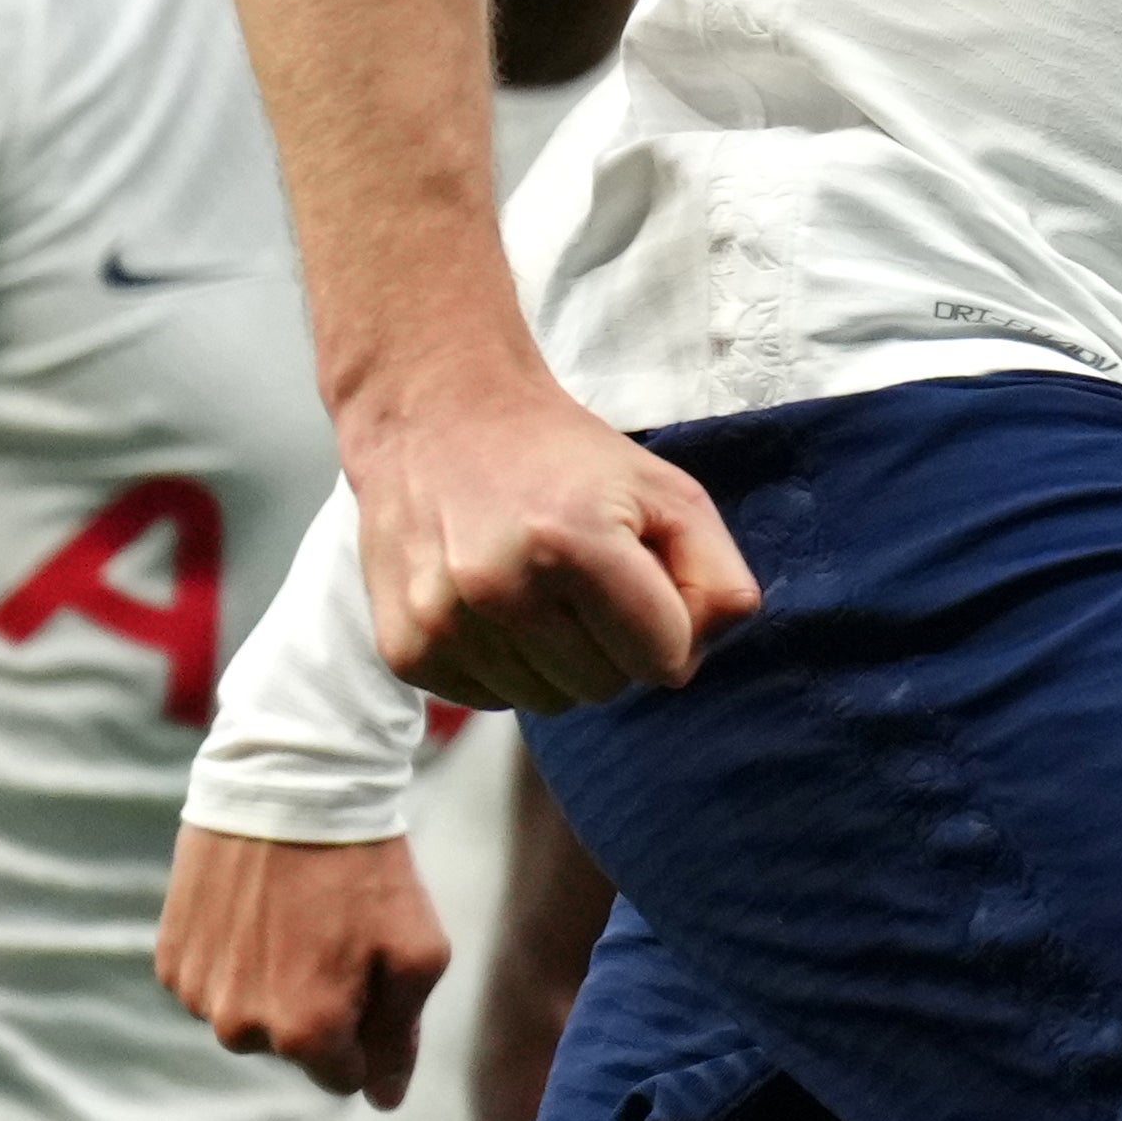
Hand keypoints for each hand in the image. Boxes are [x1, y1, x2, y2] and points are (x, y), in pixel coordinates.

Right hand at [159, 824, 451, 1104]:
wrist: (290, 786)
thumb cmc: (366, 869)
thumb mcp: (417, 951)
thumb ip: (401, 1036)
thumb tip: (384, 1100)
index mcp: (307, 1035)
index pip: (343, 1077)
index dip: (366, 1029)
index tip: (369, 970)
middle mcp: (242, 1028)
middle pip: (291, 1046)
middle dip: (318, 1005)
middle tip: (332, 933)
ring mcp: (198, 994)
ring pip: (246, 1014)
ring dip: (270, 982)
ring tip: (292, 914)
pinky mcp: (170, 958)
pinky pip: (210, 982)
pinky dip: (232, 957)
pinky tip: (254, 908)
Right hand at [348, 362, 756, 712]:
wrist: (437, 416)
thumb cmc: (564, 456)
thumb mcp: (667, 490)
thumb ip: (717, 574)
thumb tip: (698, 660)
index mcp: (574, 543)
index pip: (664, 658)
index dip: (670, 626)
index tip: (645, 581)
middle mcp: (499, 589)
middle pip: (607, 688)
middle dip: (615, 644)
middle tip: (587, 579)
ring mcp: (443, 625)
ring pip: (549, 704)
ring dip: (559, 662)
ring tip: (538, 588)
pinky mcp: (404, 650)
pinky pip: (492, 703)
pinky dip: (507, 667)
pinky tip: (494, 605)